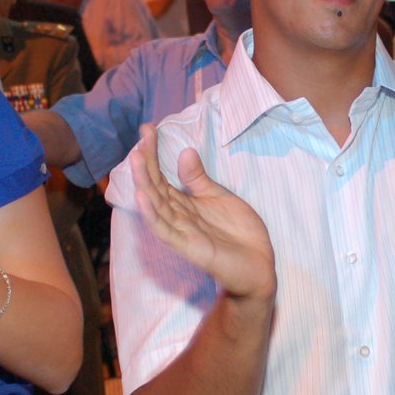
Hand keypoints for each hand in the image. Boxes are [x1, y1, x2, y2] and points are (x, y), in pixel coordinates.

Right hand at [130, 123, 275, 299]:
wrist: (259, 265)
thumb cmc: (238, 233)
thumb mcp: (219, 197)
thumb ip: (199, 179)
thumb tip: (185, 151)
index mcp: (184, 204)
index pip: (161, 175)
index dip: (154, 154)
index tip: (148, 129)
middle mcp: (178, 216)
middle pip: (155, 187)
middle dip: (146, 163)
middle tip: (141, 138)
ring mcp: (182, 232)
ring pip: (156, 206)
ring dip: (144, 183)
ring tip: (135, 160)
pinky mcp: (189, 247)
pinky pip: (166, 231)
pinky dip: (152, 214)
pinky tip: (143, 197)